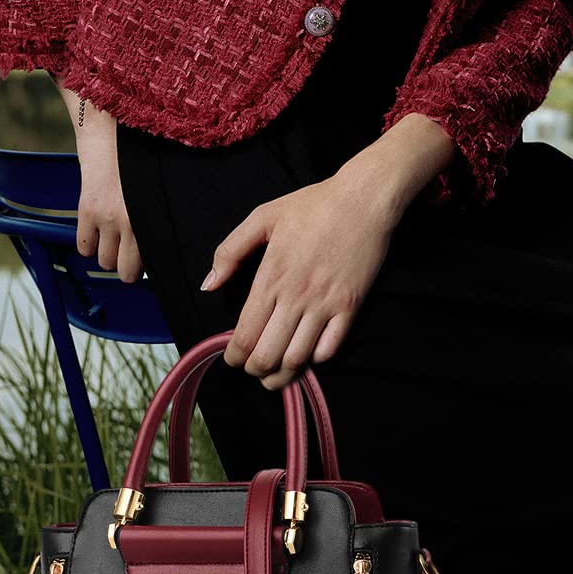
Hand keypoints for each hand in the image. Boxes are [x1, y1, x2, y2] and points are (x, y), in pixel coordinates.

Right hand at [68, 93, 143, 282]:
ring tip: (112, 240)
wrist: (112, 128)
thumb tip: (160, 240)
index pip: (153, 260)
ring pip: (105, 261)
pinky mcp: (87, 209)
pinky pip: (84, 247)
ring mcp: (108, 217)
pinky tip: (95, 232)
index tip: (148, 263)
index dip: (149, 266)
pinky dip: (88, 244)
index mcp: (155, 215)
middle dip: (127, 267)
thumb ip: (156, 214)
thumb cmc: (141, 155)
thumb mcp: (158, 187)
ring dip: (107, 254)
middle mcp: (133, 220)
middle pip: (127, 270)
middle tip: (128, 257)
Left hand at [205, 172, 397, 390]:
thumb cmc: (313, 205)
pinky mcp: (350, 306)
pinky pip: (330, 348)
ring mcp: (325, 303)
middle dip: (254, 370)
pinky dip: (315, 359)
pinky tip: (307, 353)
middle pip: (267, 355)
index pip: (244, 335)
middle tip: (253, 369)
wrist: (363, 199)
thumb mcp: (262, 217)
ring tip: (275, 374)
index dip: (234, 357)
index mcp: (270, 277)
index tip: (233, 358)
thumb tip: (209, 285)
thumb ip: (230, 251)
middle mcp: (295, 296)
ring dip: (282, 374)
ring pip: (297, 358)